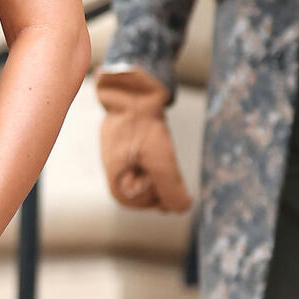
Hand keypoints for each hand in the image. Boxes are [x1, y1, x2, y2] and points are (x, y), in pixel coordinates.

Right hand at [97, 67, 190, 213]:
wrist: (130, 90)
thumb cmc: (142, 125)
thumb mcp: (160, 159)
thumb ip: (171, 189)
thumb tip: (182, 209)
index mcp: (118, 189)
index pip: (153, 204)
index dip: (164, 186)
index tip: (158, 161)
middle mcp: (116, 181)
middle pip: (154, 192)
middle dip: (162, 175)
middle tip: (156, 150)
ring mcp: (120, 166)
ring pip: (154, 176)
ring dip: (161, 163)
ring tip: (153, 142)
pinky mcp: (127, 151)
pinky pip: (148, 162)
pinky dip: (156, 154)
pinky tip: (153, 139)